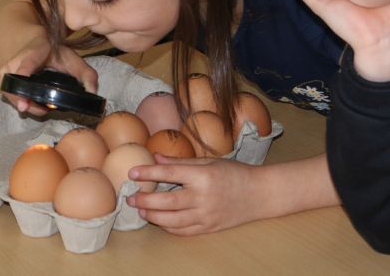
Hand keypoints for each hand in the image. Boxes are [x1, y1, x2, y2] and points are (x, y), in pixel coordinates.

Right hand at [0, 37, 97, 115]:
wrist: (34, 41)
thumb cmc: (54, 52)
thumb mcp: (73, 59)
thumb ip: (86, 74)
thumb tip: (93, 92)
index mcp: (34, 51)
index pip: (26, 66)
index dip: (24, 79)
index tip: (24, 100)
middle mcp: (15, 61)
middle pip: (15, 87)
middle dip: (28, 102)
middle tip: (45, 110)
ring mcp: (6, 70)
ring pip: (10, 93)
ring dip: (25, 104)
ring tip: (42, 109)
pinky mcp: (3, 79)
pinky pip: (8, 94)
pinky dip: (21, 102)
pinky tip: (34, 105)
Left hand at [127, 156, 260, 234]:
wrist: (259, 194)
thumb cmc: (235, 173)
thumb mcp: (210, 161)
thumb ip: (182, 162)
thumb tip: (156, 158)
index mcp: (204, 176)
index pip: (170, 173)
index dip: (149, 173)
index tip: (133, 172)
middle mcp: (203, 198)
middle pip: (166, 201)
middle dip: (144, 199)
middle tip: (131, 196)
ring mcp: (206, 215)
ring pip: (171, 220)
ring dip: (152, 215)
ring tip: (141, 209)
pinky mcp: (208, 228)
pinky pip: (182, 231)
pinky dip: (167, 226)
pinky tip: (159, 219)